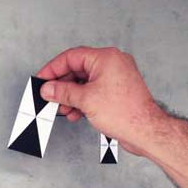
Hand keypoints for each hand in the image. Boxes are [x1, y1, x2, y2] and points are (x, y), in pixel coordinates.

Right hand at [35, 46, 168, 156]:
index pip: (71, 57)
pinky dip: (82, 100)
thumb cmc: (125, 113)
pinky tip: (75, 112)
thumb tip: (48, 88)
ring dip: (71, 96)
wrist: (145, 130)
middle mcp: (112, 63)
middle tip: (49, 96)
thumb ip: (63, 92)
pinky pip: (94, 90)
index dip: (53, 68)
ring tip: (62, 108)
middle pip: (77, 69)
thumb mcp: (85, 100)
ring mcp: (115, 77)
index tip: (42, 79)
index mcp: (106, 58)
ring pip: (85, 82)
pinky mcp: (117, 91)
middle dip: (62, 86)